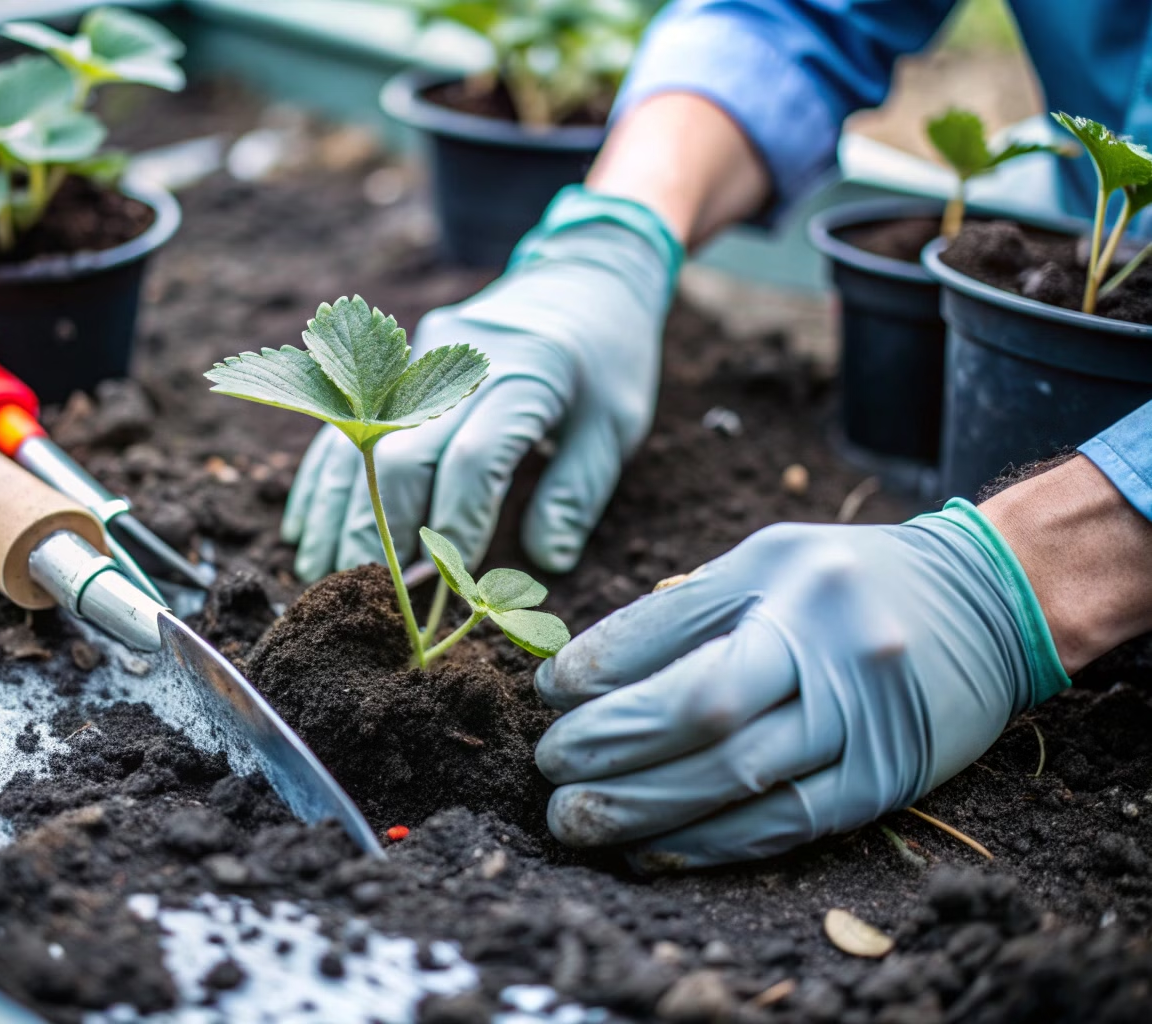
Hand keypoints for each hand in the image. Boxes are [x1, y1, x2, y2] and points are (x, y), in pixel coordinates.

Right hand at [280, 187, 681, 580]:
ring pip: (359, 438)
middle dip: (380, 530)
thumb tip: (547, 560)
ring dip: (335, 511)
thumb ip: (577, 493)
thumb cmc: (605, 361)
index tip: (447, 582)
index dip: (457, 525)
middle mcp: (462, 360)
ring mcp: (420, 353)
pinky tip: (305, 528)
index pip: (474, 461)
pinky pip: (344, 421)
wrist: (581, 273)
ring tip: (319, 572)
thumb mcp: (613, 425)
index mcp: (527, 376)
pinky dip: (323, 479)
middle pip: (402, 453)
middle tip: (367, 593)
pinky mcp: (396, 358)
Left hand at [533, 500, 1069, 869]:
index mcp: (787, 574)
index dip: (596, 665)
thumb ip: (689, 609)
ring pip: (735, 775)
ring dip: (640, 806)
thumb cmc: (848, 580)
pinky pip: (780, 824)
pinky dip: (705, 842)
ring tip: (572, 817)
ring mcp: (864, 718)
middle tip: (549, 765)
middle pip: (701, 704)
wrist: (990, 602)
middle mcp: (829, 642)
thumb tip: (586, 676)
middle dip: (609, 743)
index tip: (549, 692)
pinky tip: (648, 849)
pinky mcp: (882, 781)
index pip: (671, 624)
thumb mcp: (769, 559)